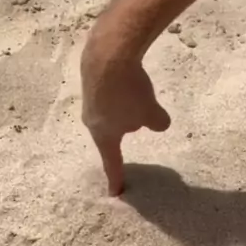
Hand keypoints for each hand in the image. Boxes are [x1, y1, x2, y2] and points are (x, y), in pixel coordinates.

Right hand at [81, 34, 170, 194]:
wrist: (108, 53)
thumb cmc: (129, 92)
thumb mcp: (152, 113)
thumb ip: (157, 123)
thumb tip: (157, 123)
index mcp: (104, 135)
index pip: (112, 162)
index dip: (116, 177)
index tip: (115, 192)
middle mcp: (91, 119)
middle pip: (109, 133)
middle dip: (122, 132)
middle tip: (136, 123)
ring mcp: (88, 98)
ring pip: (109, 111)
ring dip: (122, 108)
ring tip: (136, 95)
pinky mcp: (90, 79)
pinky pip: (108, 91)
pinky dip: (119, 90)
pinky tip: (127, 80)